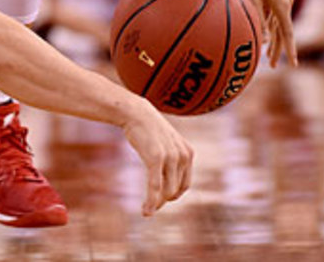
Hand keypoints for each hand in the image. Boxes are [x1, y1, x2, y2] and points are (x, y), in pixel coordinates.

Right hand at [121, 98, 193, 216]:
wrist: (135, 112)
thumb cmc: (147, 128)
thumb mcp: (166, 142)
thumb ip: (172, 157)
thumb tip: (170, 176)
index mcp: (188, 153)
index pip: (184, 184)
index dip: (173, 195)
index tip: (161, 199)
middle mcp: (183, 156)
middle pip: (175, 189)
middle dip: (163, 200)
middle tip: (151, 206)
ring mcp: (170, 157)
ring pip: (166, 191)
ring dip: (157, 204)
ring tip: (147, 210)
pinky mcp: (155, 158)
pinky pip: (155, 186)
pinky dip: (151, 201)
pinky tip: (145, 210)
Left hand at [234, 0, 296, 65]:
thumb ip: (259, 18)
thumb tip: (265, 40)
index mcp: (282, 4)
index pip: (288, 32)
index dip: (290, 49)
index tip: (293, 63)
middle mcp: (286, 1)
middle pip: (283, 30)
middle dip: (279, 49)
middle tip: (273, 65)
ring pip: (279, 23)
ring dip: (274, 40)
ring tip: (268, 56)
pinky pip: (275, 14)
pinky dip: (270, 26)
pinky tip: (264, 36)